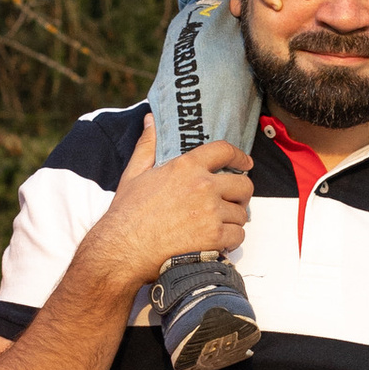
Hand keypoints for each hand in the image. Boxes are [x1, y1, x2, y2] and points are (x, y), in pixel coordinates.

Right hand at [87, 116, 252, 294]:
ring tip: (220, 224)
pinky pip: (238, 235)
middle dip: (241, 193)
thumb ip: (148, 145)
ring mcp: (211, 212)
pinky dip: (232, 239)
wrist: (123, 248)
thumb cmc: (127, 214)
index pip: (224, 151)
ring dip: (233, 219)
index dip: (239, 156)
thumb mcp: (134, 173)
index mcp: (186, 167)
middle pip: (243, 184)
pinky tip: (219, 240)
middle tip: (232, 201)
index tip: (245, 163)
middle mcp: (203, 186)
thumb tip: (151, 121)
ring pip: (241, 213)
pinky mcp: (214, 237)